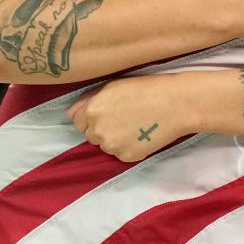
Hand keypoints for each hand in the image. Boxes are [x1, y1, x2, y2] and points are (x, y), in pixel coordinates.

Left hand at [68, 76, 184, 162]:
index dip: (93, 118)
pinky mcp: (127, 157)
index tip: (109, 113)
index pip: (78, 123)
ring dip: (116, 139)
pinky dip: (129, 147)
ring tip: (135, 126)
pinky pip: (122, 154)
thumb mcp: (112, 87)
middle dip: (103, 129)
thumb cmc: (146, 89)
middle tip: (124, 119)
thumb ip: (87, 100)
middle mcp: (97, 131)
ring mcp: (112, 146)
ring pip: (107, 146)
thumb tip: (68, 114)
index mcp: (91, 110)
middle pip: (92, 136)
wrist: (175, 104)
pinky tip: (142, 135)